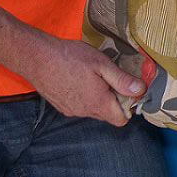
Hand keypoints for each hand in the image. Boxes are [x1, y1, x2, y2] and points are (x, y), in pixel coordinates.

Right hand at [17, 35, 147, 125]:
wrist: (35, 57)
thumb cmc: (69, 58)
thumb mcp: (101, 64)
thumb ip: (122, 80)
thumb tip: (140, 91)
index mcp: (97, 103)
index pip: (121, 120)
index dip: (129, 106)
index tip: (128, 89)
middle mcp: (84, 112)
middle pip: (108, 115)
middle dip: (115, 100)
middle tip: (110, 78)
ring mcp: (70, 110)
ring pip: (94, 110)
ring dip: (99, 97)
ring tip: (93, 76)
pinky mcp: (61, 106)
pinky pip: (80, 106)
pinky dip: (85, 96)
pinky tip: (79, 79)